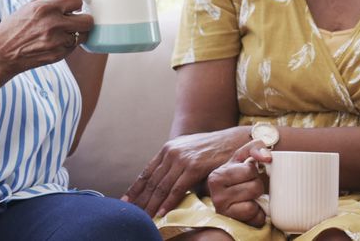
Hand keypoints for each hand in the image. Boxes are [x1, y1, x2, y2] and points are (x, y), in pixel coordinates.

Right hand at [0, 0, 93, 77]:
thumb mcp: (31, 4)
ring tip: (63, 31)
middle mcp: (53, 24)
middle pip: (87, 20)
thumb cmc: (15, 26)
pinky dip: (69, 42)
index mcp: (45, 7)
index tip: (70, 6)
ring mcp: (56, 42)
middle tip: (72, 19)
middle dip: (82, 18)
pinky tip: (55, 41)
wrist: (1, 53)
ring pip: (84, 34)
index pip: (76, 0)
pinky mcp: (58, 55)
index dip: (75, 3)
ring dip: (77, 32)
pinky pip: (75, 46)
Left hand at [122, 127, 246, 216]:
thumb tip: (166, 184)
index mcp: (168, 149)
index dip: (136, 188)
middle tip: (132, 214)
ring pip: (161, 187)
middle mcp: (172, 153)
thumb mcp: (188, 152)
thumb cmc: (212, 149)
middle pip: (151, 181)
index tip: (126, 200)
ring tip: (145, 217)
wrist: (234, 141)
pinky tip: (161, 213)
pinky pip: (177, 189)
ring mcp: (182, 160)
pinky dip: (168, 202)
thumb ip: (176, 165)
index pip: (147, 172)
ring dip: (152, 205)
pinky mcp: (194, 167)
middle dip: (141, 200)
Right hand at [208, 140, 272, 227]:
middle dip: (256, 186)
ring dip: (257, 201)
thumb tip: (267, 157)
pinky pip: (255, 217)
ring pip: (254, 203)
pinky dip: (258, 214)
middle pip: (255, 187)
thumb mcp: (243, 157)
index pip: (249, 170)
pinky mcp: (232, 222)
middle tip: (248, 187)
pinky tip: (250, 209)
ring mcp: (222, 210)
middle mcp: (215, 194)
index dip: (254, 172)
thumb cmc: (238, 176)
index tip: (246, 175)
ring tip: (248, 198)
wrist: (229, 199)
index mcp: (217, 175)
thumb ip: (256, 147)